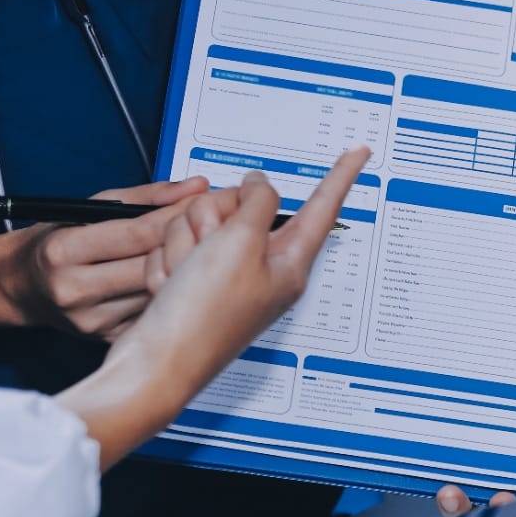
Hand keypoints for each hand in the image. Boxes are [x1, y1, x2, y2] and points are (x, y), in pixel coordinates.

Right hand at [0, 176, 209, 338]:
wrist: (22, 287)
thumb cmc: (58, 242)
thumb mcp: (90, 208)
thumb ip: (146, 197)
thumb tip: (195, 186)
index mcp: (65, 250)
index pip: (136, 233)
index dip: (178, 218)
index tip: (207, 204)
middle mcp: (74, 289)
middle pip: (151, 266)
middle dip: (189, 243)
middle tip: (219, 228)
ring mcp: (91, 320)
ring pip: (157, 293)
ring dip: (187, 273)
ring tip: (209, 254)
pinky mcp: (105, 339)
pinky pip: (151, 313)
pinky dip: (172, 297)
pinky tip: (187, 284)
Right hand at [55, 150, 368, 468]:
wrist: (154, 364)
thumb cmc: (203, 317)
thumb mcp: (240, 243)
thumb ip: (255, 202)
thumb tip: (258, 185)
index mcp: (289, 263)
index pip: (321, 208)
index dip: (340, 175)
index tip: (360, 152)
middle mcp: (260, 268)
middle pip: (241, 205)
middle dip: (211, 218)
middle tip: (206, 250)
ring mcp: (224, 275)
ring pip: (200, 220)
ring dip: (183, 244)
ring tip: (184, 278)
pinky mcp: (192, 281)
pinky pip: (175, 246)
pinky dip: (167, 264)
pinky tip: (171, 290)